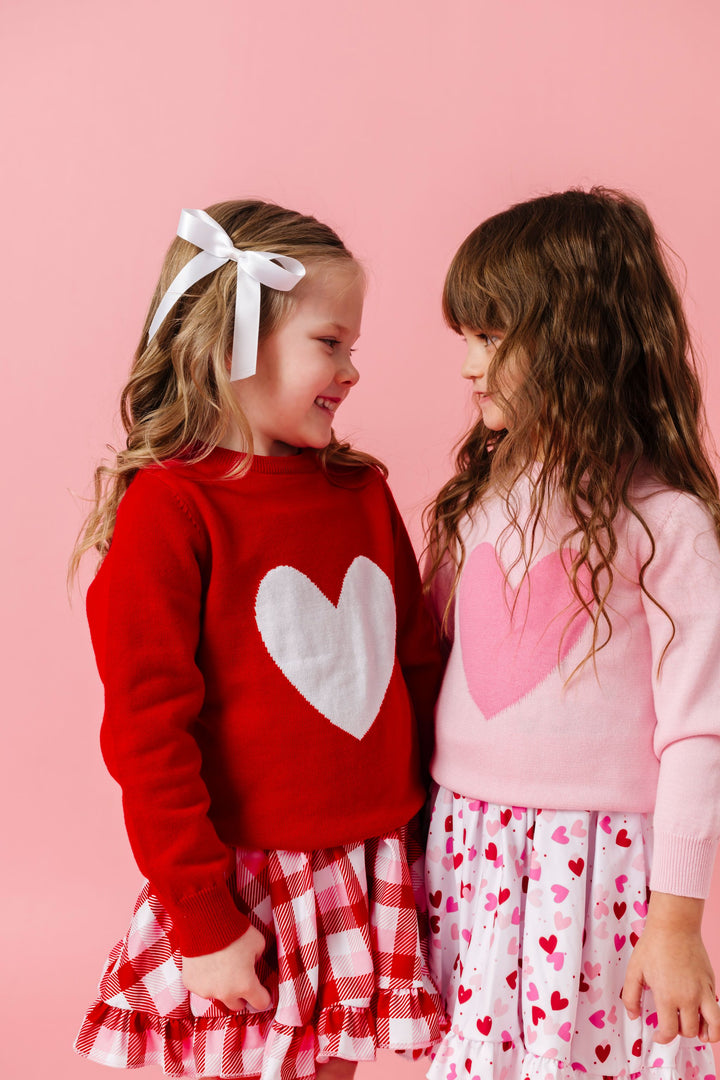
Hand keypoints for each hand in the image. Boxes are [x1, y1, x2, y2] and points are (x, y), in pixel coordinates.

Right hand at [181, 923, 270, 1011]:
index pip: (260, 1003)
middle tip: (240, 978)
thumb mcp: (258, 943)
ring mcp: (206, 991)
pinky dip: (205, 979)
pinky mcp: (191, 984)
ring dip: (221, 986)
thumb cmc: (235, 932)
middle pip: (238, 1005)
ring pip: (218, 996)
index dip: (263, 995)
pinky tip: (206, 963)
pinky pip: (201, 987)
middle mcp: (226, 993)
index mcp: (246, 985)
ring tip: (220, 966)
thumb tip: (251, 964)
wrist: (205, 923)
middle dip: (241, 994)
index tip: (262, 990)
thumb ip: (257, 959)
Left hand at [621, 892, 719, 1042]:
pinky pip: (716, 1007)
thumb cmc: (653, 946)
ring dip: (707, 1034)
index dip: (662, 1038)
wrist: (675, 926)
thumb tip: (633, 1015)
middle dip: (680, 1032)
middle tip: (673, 1025)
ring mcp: (703, 991)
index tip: (658, 1035)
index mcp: (668, 996)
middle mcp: (688, 997)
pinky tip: (703, 1015)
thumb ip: (630, 996)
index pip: (670, 1031)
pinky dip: (713, 1018)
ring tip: (700, 1034)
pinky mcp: (711, 982)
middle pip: (690, 1031)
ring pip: (714, 1025)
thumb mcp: (634, 970)